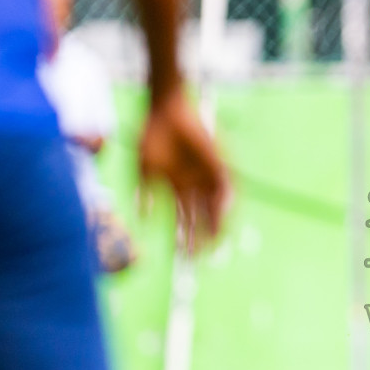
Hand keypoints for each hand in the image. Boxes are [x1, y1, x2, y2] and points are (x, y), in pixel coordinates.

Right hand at [138, 90, 230, 250]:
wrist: (165, 111)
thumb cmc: (150, 138)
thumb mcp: (144, 171)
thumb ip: (145, 197)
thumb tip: (142, 224)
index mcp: (176, 189)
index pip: (183, 220)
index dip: (184, 238)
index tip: (183, 257)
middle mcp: (193, 185)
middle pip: (201, 217)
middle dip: (200, 237)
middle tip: (201, 257)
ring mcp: (206, 174)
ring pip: (215, 205)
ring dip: (215, 223)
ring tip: (215, 241)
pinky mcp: (218, 162)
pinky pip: (227, 185)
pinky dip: (226, 200)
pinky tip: (224, 213)